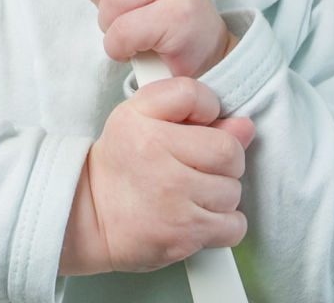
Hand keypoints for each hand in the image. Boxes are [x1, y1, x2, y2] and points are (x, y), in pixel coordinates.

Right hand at [60, 77, 254, 275]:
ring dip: (220, 194)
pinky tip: (200, 216)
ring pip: (233, 191)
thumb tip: (244, 127)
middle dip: (222, 160)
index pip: (198, 98)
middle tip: (196, 166)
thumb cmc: (120, 164)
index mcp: (143, 123)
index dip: (207, 111)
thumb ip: (189, 106)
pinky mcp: (183, 236)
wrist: (89, 216)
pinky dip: (224, 225)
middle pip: (229, 151)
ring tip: (192, 194)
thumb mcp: (138, 115)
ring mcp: (173, 201)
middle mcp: (158, 160)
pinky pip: (233, 226)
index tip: (195, 127)